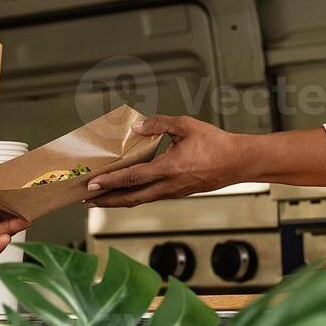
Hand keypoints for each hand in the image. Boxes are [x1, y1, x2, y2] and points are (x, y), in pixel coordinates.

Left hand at [85, 115, 244, 207]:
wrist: (239, 162)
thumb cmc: (216, 144)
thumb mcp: (186, 126)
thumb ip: (159, 124)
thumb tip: (137, 127)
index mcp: (170, 169)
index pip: (132, 178)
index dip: (110, 182)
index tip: (92, 184)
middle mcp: (169, 186)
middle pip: (131, 198)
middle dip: (106, 200)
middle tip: (86, 200)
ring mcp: (173, 192)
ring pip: (140, 200)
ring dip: (118, 200)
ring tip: (100, 199)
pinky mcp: (177, 193)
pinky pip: (150, 197)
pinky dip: (133, 196)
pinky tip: (125, 192)